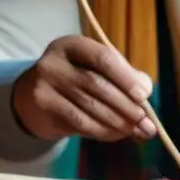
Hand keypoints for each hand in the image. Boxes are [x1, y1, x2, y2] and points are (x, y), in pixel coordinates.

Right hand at [12, 35, 155, 142]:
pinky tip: (116, 134)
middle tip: (146, 122)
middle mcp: (55, 61)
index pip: (103, 57)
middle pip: (97, 84)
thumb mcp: (96, 70)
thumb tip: (147, 92)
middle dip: (126, 105)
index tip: (145, 96)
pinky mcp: (43, 107)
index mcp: (73, 45)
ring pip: (89, 106)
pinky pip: (79, 122)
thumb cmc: (75, 81)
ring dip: (118, 122)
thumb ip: (123, 77)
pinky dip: (102, 131)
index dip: (126, 77)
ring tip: (137, 131)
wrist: (32, 98)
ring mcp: (45, 84)